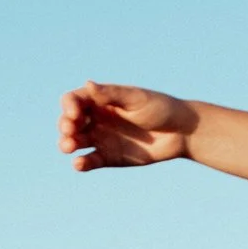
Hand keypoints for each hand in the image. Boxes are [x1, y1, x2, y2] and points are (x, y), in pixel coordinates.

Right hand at [59, 82, 196, 170]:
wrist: (182, 132)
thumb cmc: (161, 108)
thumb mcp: (136, 99)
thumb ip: (112, 94)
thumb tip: (87, 84)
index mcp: (101, 100)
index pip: (74, 100)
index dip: (69, 106)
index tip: (75, 114)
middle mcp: (97, 118)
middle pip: (70, 122)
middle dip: (65, 126)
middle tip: (70, 131)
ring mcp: (101, 138)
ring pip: (75, 141)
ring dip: (67, 144)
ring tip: (69, 147)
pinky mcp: (109, 157)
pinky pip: (90, 161)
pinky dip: (81, 163)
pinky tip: (79, 164)